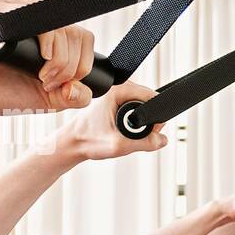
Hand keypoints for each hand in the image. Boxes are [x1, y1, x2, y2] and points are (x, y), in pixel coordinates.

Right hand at [0, 0, 97, 115]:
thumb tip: (84, 89)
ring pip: (62, 27)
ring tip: (42, 78)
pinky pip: (37, 16)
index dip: (83, 64)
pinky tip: (40, 58)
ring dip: (60, 59)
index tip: (64, 85)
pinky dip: (48, 39)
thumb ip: (73, 97)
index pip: (83, 37)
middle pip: (76, 33)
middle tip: (49, 84)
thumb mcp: (48, 99)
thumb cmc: (3, 92)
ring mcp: (16, 10)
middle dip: (71, 67)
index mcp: (48, 31)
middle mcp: (34, 16)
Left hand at [51, 83, 167, 160]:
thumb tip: (162, 140)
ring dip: (142, 123)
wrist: (72, 143)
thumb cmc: (87, 140)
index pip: (151, 96)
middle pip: (149, 101)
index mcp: (117, 91)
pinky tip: (125, 131)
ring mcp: (116, 94)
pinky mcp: (116, 102)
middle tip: (135, 136)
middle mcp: (117, 88)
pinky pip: (136, 109)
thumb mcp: (119, 145)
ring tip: (127, 134)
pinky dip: (136, 122)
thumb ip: (145, 143)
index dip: (156, 116)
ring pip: (143, 106)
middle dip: (149, 121)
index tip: (149, 131)